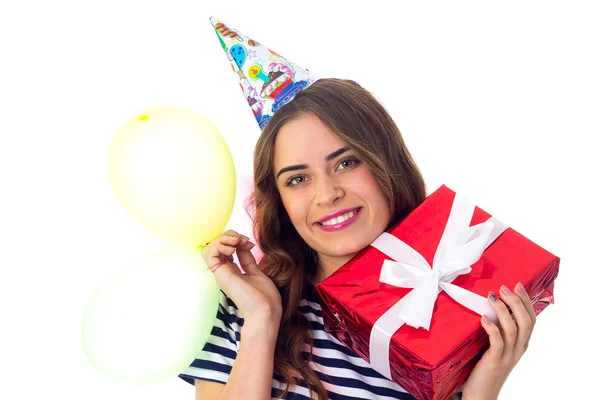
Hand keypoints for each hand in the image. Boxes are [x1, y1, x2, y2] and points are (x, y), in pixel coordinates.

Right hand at [202, 230, 281, 325]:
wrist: (266, 311)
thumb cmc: (264, 298)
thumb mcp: (256, 272)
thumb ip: (247, 259)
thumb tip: (243, 245)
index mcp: (231, 271)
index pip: (223, 248)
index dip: (234, 239)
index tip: (249, 242)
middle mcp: (223, 272)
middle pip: (215, 245)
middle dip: (229, 235)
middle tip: (244, 239)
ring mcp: (221, 274)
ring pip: (209, 247)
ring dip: (223, 239)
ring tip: (237, 242)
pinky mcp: (221, 275)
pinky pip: (209, 254)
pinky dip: (219, 245)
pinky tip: (233, 248)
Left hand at [461, 282, 535, 399]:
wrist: (481, 393)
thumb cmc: (485, 366)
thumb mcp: (497, 345)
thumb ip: (499, 329)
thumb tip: (493, 305)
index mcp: (521, 344)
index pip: (531, 319)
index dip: (526, 301)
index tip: (518, 285)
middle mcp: (518, 349)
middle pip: (525, 322)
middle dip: (516, 302)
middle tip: (504, 288)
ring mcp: (507, 356)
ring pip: (513, 329)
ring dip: (503, 311)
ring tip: (492, 297)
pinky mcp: (494, 361)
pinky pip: (497, 342)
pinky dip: (492, 328)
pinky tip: (484, 318)